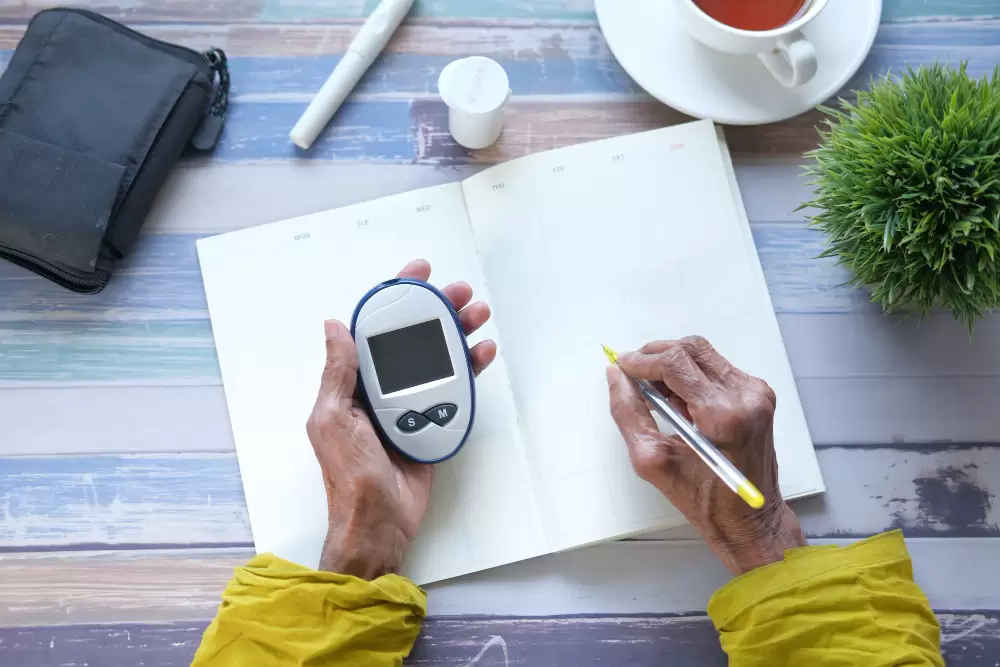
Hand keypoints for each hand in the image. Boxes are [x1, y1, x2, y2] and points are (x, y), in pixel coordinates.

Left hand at [307, 260, 495, 578]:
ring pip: (437, 357)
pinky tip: (483, 353)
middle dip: (437, 310)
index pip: (374, 328)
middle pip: (413, 336)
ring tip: (479, 315)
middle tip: (461, 294)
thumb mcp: (332, 419)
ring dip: (458, 333)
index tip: (418, 274)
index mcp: (353, 382)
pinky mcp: (432, 422)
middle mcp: (381, 387)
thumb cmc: (348, 475)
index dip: (395, 297)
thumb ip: (339, 373)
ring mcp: (409, 404)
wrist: (377, 523)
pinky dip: (469, 369)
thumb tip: (333, 326)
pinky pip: (453, 389)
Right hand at [606, 336, 804, 573]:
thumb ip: (628, 413)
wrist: (750, 519)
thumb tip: (616, 377)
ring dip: (673, 365)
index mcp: (723, 416)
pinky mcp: (758, 395)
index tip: (622, 366)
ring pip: (703, 355)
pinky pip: (716, 368)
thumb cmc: (705, 501)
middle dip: (655, 355)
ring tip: (657, 394)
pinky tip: (680, 401)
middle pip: (691, 349)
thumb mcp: (652, 460)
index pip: (675, 363)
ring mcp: (755, 393)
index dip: (642, 361)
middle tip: (633, 374)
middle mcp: (746, 397)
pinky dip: (691, 376)